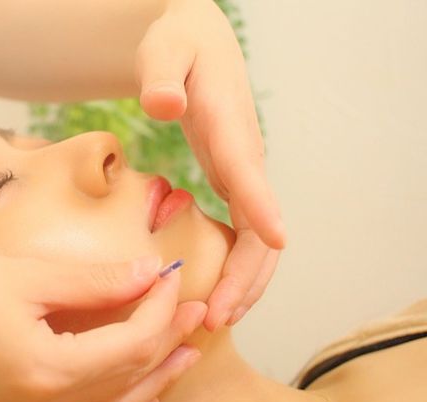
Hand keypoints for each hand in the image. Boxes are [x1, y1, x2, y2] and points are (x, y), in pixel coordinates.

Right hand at [0, 250, 205, 401]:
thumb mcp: (25, 275)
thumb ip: (96, 281)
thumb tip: (149, 273)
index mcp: (42, 373)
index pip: (130, 344)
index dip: (160, 309)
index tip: (171, 277)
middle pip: (126, 385)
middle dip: (165, 345)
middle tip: (195, 315)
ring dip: (147, 387)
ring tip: (179, 357)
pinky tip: (128, 393)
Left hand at [135, 0, 284, 328]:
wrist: (196, 43)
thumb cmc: (177, 46)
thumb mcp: (163, 50)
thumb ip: (163, 75)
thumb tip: (163, 104)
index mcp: (229, 127)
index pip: (247, 170)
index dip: (262, 207)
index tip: (276, 243)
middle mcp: (245, 158)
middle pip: (261, 226)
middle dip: (244, 275)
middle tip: (214, 317)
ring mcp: (243, 173)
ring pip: (258, 239)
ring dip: (243, 282)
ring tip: (214, 320)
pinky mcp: (233, 181)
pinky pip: (244, 234)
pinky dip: (235, 268)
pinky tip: (214, 294)